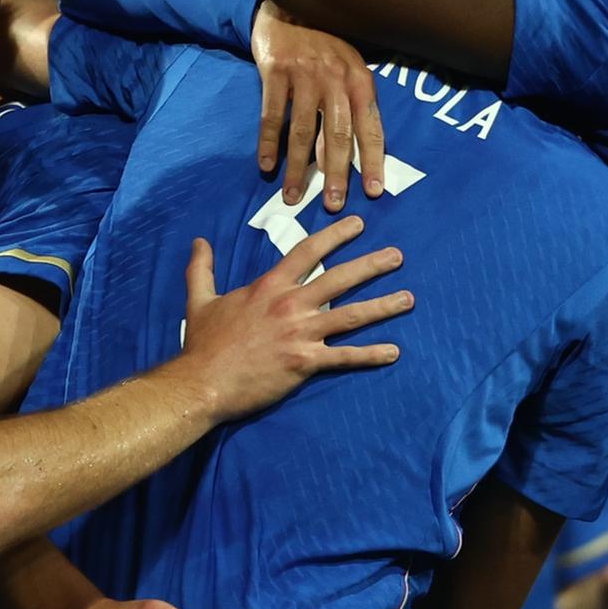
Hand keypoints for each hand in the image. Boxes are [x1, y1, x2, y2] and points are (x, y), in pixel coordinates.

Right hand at [172, 220, 407, 420]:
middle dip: (372, 265)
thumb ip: (202, 268)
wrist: (202, 383)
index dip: (335, 236)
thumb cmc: (203, 344)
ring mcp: (300, 334)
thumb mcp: (199, 299)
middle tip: (398, 256)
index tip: (358, 225)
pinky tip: (393, 352)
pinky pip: (345, 357)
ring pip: (351, 315)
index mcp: (269, 287)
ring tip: (408, 299)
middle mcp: (290, 305)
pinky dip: (371, 354)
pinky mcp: (305, 363)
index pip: (307, 252)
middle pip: (339, 278)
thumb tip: (199, 240)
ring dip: (382, 306)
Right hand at [251, 1, 385, 208]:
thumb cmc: (324, 43)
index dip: (372, 161)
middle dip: (335, 174)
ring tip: (292, 198)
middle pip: (336, 135)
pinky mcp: (275, 72)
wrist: (289, 5)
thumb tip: (357, 151)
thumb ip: (355, 101)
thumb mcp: (350, 65)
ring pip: (302, 131)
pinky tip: (266, 166)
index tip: (373, 192)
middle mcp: (335, 79)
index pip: (370, 127)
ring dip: (297, 168)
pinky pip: (272, 115)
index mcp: (359, 80)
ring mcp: (304, 75)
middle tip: (333, 205)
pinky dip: (268, 143)